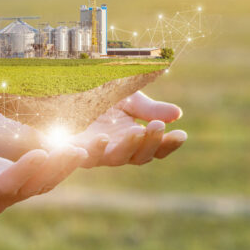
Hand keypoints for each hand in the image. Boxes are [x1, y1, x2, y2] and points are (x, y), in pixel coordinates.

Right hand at [0, 139, 87, 214]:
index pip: (4, 184)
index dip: (23, 170)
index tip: (42, 152)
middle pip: (31, 187)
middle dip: (55, 169)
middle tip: (77, 151)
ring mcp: (10, 196)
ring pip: (42, 184)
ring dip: (64, 167)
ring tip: (85, 150)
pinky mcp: (19, 187)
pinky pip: (43, 179)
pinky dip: (60, 165)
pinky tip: (77, 150)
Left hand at [69, 91, 187, 167]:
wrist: (67, 91)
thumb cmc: (100, 95)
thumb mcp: (128, 97)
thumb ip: (148, 108)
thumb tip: (177, 114)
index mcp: (133, 137)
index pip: (156, 147)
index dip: (170, 144)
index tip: (182, 134)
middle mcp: (117, 149)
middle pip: (139, 156)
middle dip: (150, 141)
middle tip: (157, 126)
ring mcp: (95, 151)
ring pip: (115, 158)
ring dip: (127, 146)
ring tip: (135, 131)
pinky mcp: (73, 149)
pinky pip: (83, 156)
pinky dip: (92, 150)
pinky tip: (102, 139)